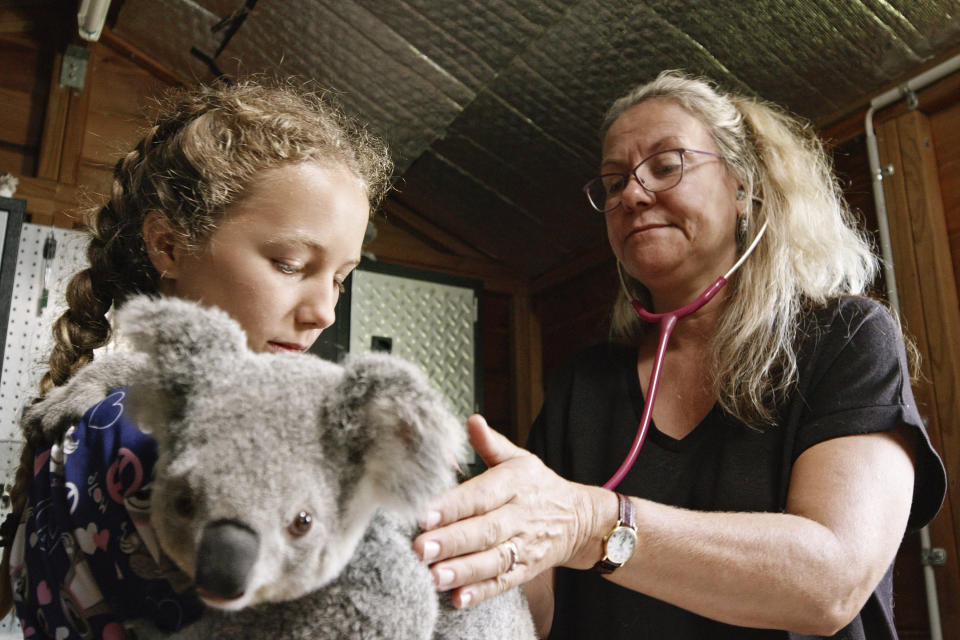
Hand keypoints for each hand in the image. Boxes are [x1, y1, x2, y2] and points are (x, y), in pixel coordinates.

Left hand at [412, 414, 607, 607]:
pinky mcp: (526, 571)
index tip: (424, 513)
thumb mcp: (519, 459)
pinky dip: (481, 593)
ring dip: (463, 571)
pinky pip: (503, 583)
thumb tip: (471, 420)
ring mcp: (525, 546)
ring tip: (434, 576)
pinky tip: (458, 599)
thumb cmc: (538, 486)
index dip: (453, 505)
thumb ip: (490, 443)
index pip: (481, 495)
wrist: (579, 519)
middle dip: (451, 541)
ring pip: (492, 560)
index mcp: (515, 484)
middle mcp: (520, 516)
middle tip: (420, 548)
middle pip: (484, 530)